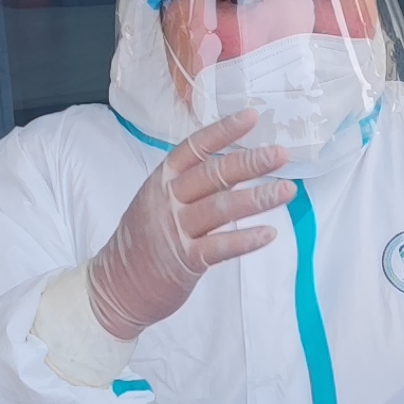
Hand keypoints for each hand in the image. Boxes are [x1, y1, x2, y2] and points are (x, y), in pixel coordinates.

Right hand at [86, 110, 285, 338]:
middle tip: (281, 154)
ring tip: (287, 191)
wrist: (116, 287)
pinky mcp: (184, 261)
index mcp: (162, 179)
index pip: (195, 147)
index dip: (224, 131)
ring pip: (221, 208)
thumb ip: (190, 184)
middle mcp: (168, 199)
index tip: (252, 116)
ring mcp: (175, 230)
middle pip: (213, 174)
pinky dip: (245, 239)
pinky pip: (220, 246)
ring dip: (258, 198)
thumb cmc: (143, 240)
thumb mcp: (158, 201)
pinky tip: (269, 234)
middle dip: (250, 162)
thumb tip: (236, 166)